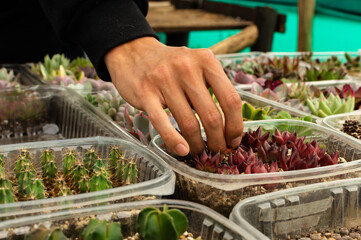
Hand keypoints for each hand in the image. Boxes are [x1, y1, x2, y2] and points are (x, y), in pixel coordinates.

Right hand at [105, 37, 242, 155]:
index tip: (234, 140)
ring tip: (199, 151)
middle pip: (212, 116)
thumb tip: (229, 124)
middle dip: (218, 141)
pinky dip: (174, 141)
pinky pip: (162, 123)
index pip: (231, 99)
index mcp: (206, 60)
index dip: (235, 125)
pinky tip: (182, 150)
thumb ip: (213, 86)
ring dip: (197, 145)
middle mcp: (187, 67)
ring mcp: (164, 79)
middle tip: (218, 151)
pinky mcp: (145, 93)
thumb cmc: (170, 65)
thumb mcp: (196, 65)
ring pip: (189, 123)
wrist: (133, 52)